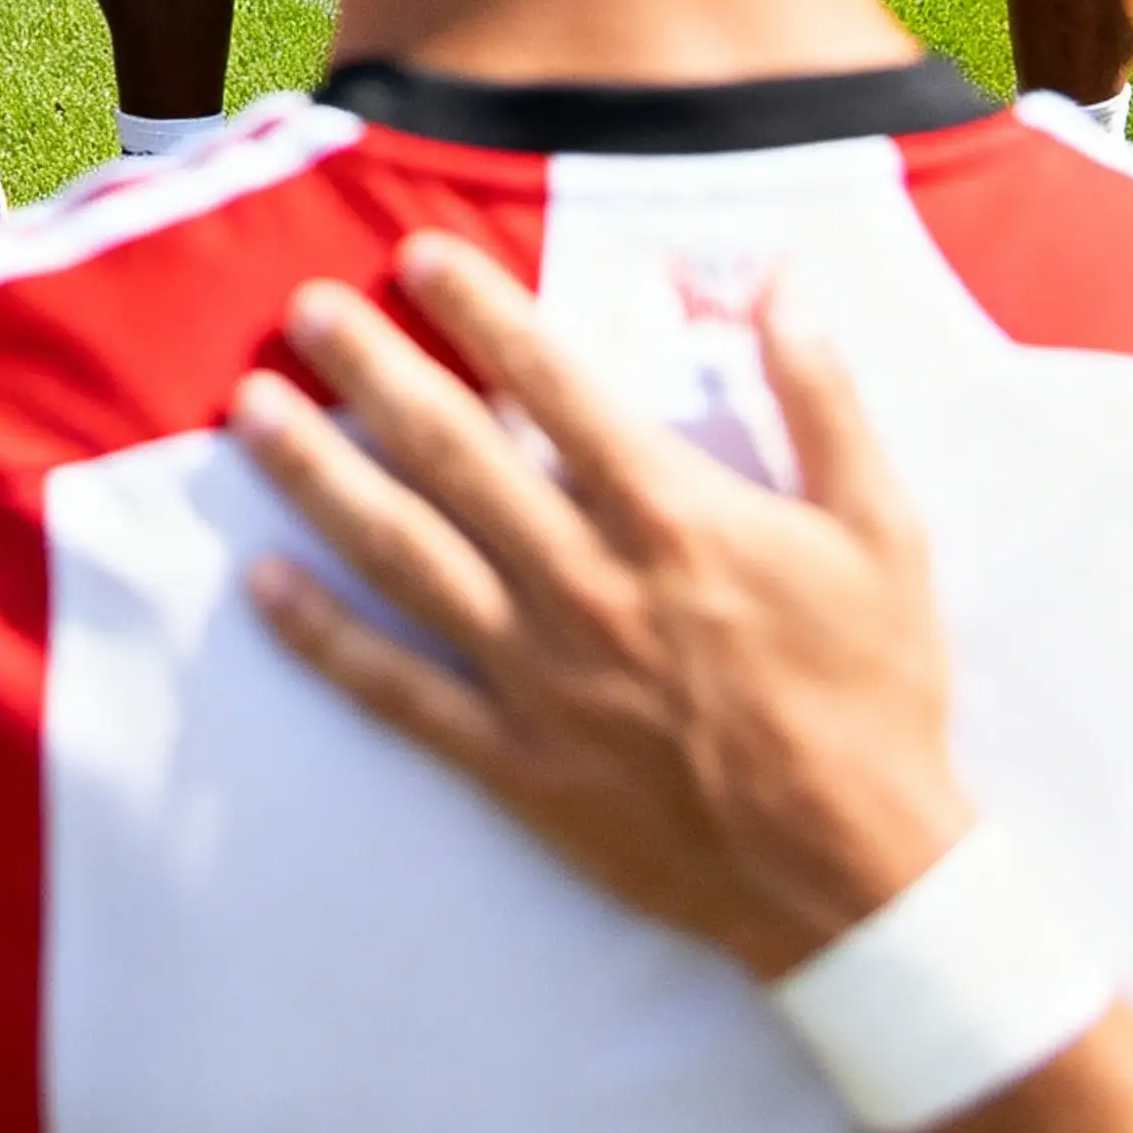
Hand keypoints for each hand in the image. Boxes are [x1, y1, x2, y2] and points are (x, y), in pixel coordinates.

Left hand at [228, 233, 969, 978]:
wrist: (856, 876)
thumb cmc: (875, 693)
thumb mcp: (881, 528)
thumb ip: (822, 395)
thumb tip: (784, 278)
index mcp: (667, 516)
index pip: (550, 385)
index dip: (479, 312)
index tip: (414, 255)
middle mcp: (584, 583)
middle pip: (452, 453)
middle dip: (371, 370)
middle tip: (302, 310)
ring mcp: (538, 676)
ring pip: (404, 555)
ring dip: (320, 477)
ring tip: (252, 414)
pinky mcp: (513, 762)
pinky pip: (397, 690)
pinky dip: (324, 638)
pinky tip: (262, 584)